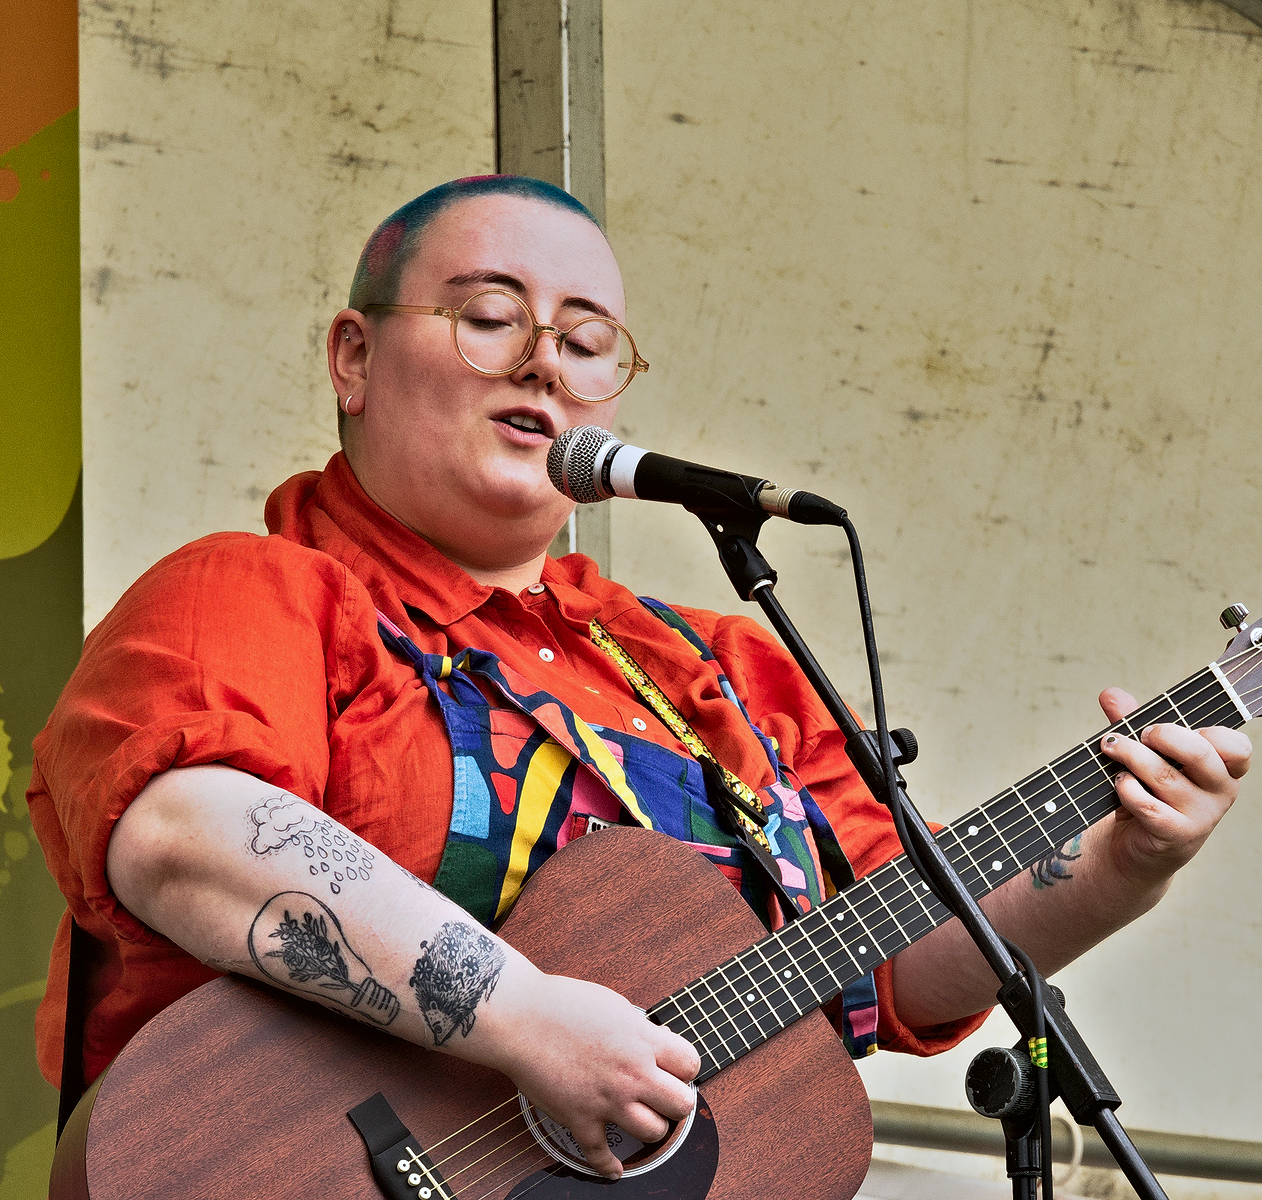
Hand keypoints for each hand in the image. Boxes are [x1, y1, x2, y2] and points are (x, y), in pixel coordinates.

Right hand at [485, 972, 699, 1178]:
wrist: (520, 1017)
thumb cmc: (561, 1004)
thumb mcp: (614, 1005)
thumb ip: (638, 1029)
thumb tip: (653, 1043)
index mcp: (642, 1040)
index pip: (690, 1063)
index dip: (685, 1067)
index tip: (676, 1069)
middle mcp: (631, 1073)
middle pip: (681, 1104)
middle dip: (676, 1100)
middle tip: (663, 1095)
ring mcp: (607, 1100)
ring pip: (653, 1132)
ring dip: (650, 1127)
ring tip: (641, 1118)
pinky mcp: (580, 1119)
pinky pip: (601, 1156)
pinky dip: (609, 1167)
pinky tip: (615, 1168)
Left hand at [1097, 687, 1250, 888]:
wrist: (1133, 847)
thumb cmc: (1147, 793)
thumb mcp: (1145, 754)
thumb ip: (1132, 722)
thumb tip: (1110, 694)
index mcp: (1222, 769)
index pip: (1237, 746)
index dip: (1209, 732)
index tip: (1175, 727)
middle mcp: (1219, 793)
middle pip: (1199, 752)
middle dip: (1162, 734)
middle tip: (1141, 733)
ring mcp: (1200, 817)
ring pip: (1163, 774)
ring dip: (1130, 755)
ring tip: (1111, 749)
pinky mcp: (1175, 834)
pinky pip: (1146, 802)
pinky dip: (1126, 787)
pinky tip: (1119, 783)